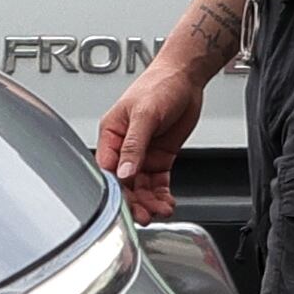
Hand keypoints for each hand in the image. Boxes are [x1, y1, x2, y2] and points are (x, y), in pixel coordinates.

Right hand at [97, 65, 205, 220]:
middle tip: (145, 216)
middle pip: (124, 183)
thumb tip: (123, 172)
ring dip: (150, 202)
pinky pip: (157, 183)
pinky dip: (162, 195)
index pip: (107, 168)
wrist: (185, 77)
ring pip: (141, 186)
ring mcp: (142, 154)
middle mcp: (124, 147)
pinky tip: (167, 204)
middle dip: (134, 201)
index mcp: (111, 134)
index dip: (115, 189)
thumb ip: (134, 145)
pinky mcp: (159, 157)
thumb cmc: (159, 85)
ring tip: (161, 211)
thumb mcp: (144, 114)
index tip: (125, 204)